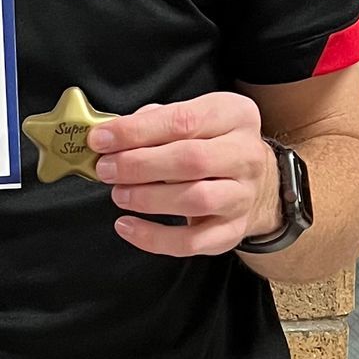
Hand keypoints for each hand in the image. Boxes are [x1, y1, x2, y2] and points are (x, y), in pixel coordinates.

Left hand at [87, 92, 281, 259]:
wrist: (258, 183)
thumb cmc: (210, 144)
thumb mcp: (193, 118)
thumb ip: (155, 120)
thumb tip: (111, 134)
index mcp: (234, 116)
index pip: (183, 121)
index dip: (136, 131)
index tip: (101, 139)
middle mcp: (245, 155)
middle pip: (191, 160)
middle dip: (139, 165)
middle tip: (106, 169)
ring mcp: (243, 196)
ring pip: (196, 200)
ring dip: (147, 198)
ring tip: (118, 194)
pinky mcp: (233, 231)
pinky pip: (192, 242)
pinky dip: (153, 238)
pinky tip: (126, 226)